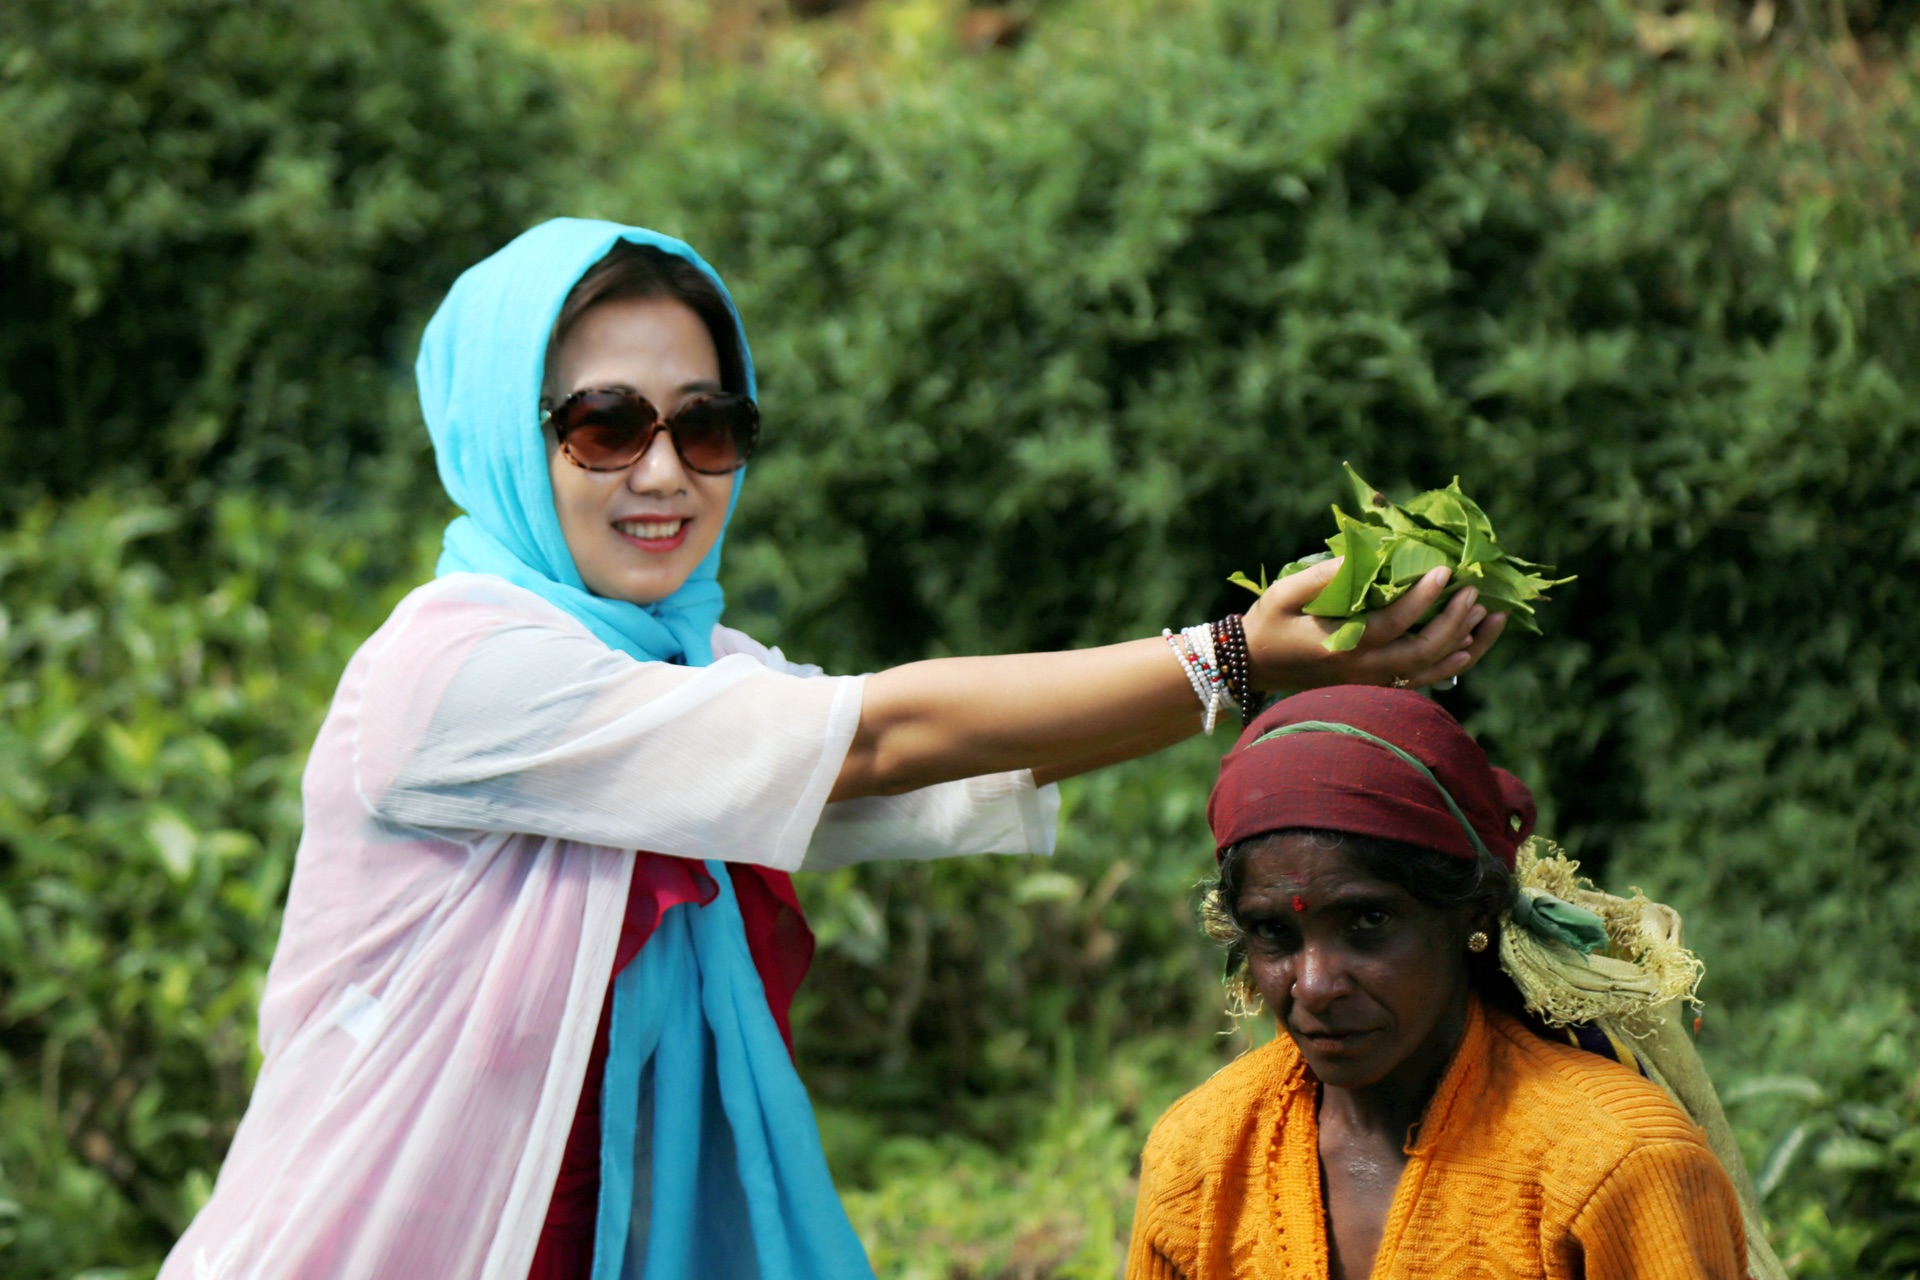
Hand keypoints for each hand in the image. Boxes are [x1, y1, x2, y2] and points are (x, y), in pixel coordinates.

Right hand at [1241, 558, 1505, 691]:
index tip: (1444, 570)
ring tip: (1491, 616)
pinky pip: (1421, 681)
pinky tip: (1471, 647)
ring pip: (1429, 670)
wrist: (1253, 665)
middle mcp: (1361, 670)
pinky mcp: (1374, 687)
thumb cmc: (1269, 622)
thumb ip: (1322, 577)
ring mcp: (1370, 683)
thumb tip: (1362, 557)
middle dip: (1454, 620)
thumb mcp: (1284, 592)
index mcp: (1340, 646)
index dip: (1421, 598)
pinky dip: (1450, 666)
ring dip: (1464, 643)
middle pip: (1422, 651)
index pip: (1392, 623)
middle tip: (1474, 591)